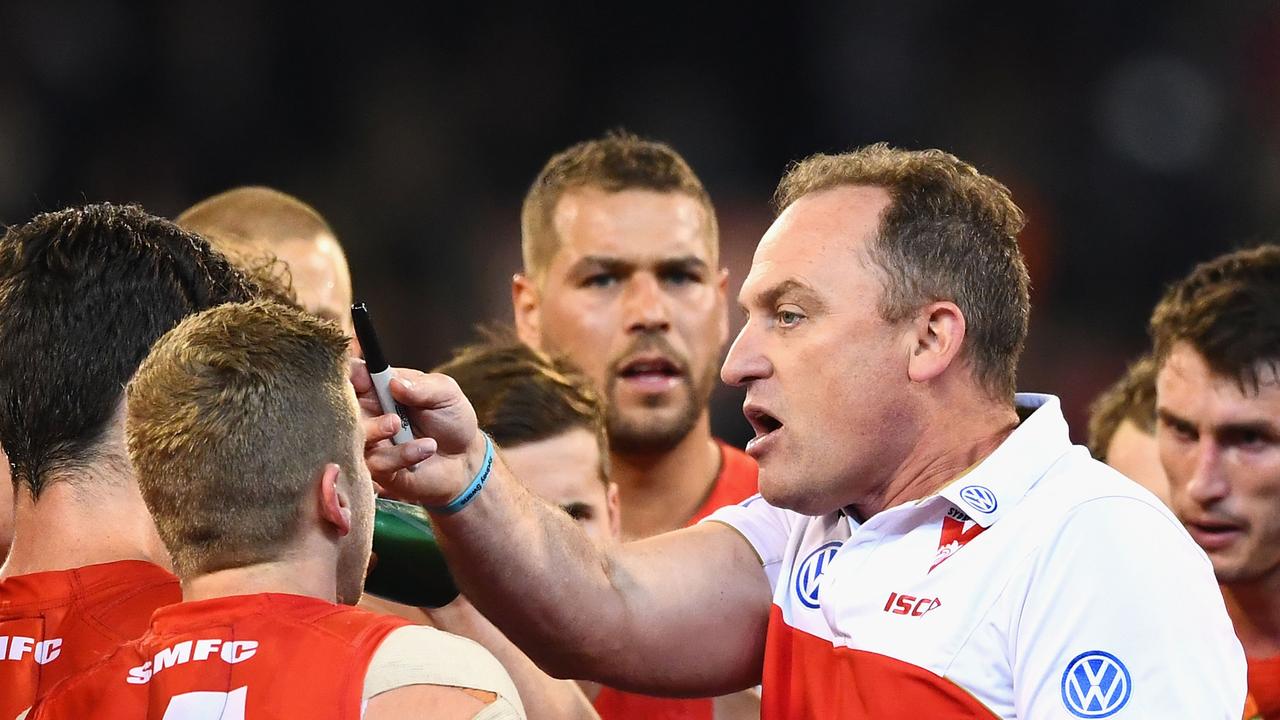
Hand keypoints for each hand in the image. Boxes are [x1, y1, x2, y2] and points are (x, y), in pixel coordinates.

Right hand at [351, 358, 485, 507]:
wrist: (465, 460)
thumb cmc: (451, 419)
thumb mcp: (445, 393)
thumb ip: (422, 386)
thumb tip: (394, 382)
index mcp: (378, 389)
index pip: (351, 375)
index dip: (347, 373)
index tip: (358, 378)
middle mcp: (368, 415)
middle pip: (339, 407)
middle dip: (350, 406)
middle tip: (377, 403)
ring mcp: (370, 443)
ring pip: (350, 437)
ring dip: (374, 429)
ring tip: (398, 424)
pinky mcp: (378, 471)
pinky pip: (375, 464)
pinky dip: (400, 455)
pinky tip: (426, 448)